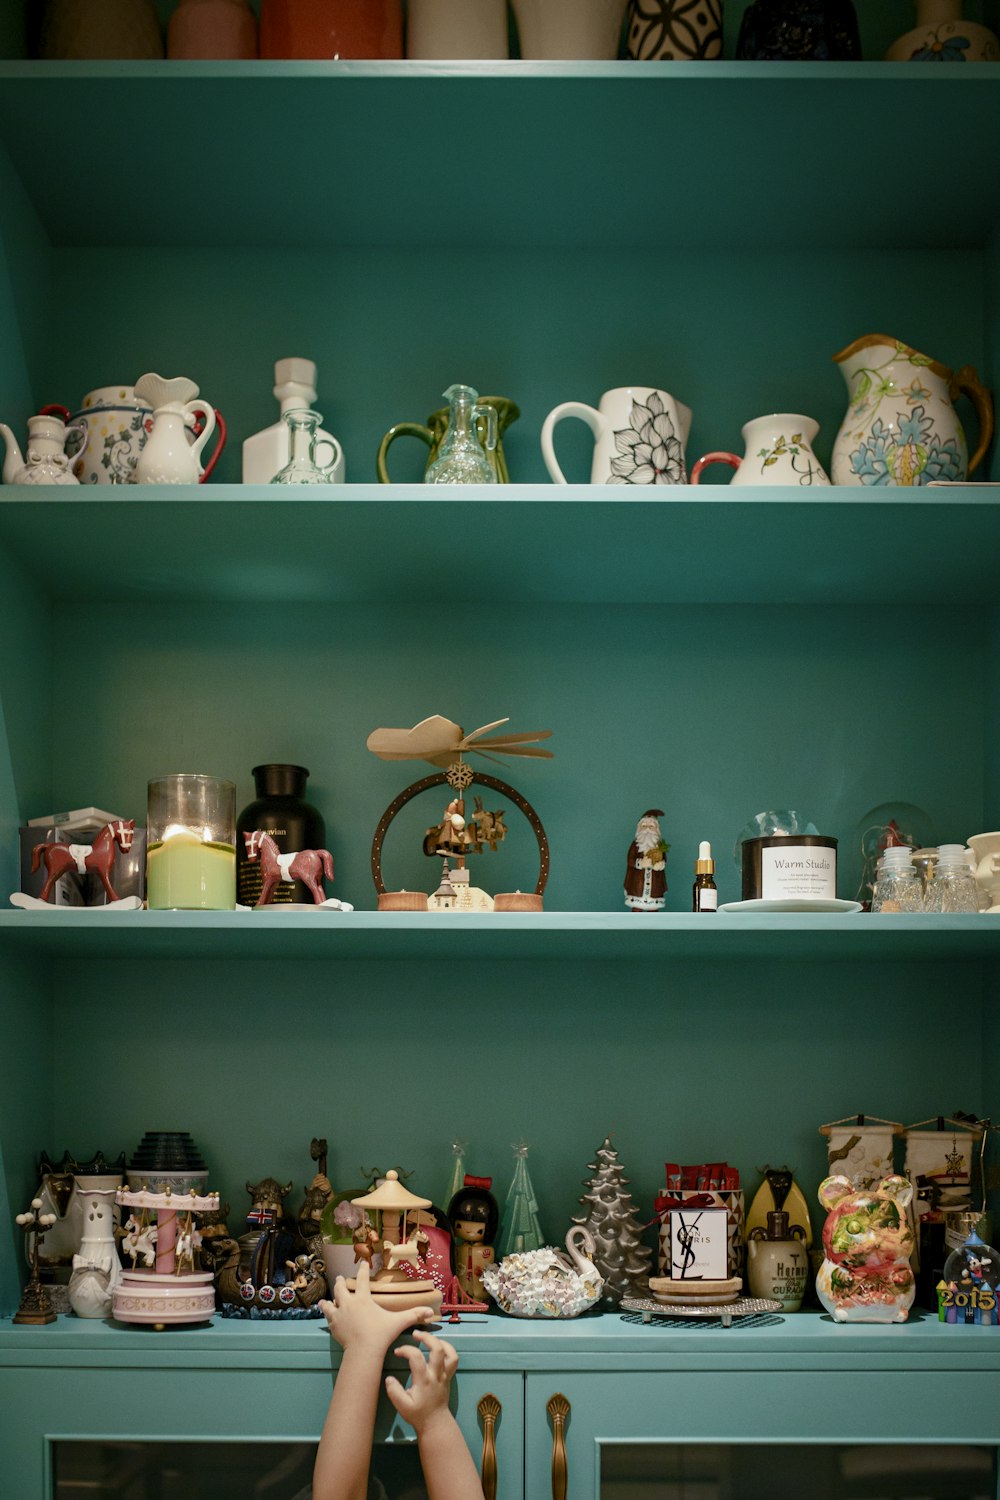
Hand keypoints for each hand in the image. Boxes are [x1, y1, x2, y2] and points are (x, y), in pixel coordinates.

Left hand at [319, 1262, 433, 1356]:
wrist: (363, 1351)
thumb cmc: (381, 1334)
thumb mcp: (398, 1322)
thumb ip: (413, 1315)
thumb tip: (430, 1312)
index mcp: (363, 1299)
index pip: (362, 1280)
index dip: (362, 1270)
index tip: (362, 1262)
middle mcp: (349, 1304)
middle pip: (341, 1289)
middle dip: (340, 1282)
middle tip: (339, 1278)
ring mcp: (339, 1315)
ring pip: (330, 1304)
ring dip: (328, 1301)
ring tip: (324, 1300)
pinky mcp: (334, 1327)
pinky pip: (328, 1319)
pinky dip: (327, 1316)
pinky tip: (327, 1317)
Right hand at [384, 1329, 456, 1434]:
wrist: (435, 1423)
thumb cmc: (418, 1414)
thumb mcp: (402, 1406)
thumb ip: (394, 1391)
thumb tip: (389, 1378)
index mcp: (424, 1380)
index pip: (416, 1357)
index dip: (406, 1350)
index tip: (397, 1351)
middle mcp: (436, 1374)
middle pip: (437, 1348)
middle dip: (426, 1337)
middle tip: (415, 1334)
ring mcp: (444, 1374)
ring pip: (449, 1352)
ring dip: (439, 1341)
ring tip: (428, 1338)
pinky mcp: (448, 1376)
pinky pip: (453, 1359)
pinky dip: (448, 1349)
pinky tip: (439, 1347)